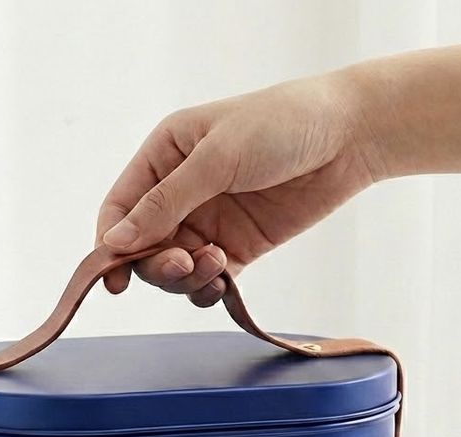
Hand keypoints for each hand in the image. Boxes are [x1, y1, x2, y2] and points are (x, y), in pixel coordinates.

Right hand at [95, 71, 378, 305]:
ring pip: (174, 269)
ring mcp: (209, 222)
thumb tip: (115, 242)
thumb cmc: (282, 124)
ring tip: (215, 265)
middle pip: (144, 247)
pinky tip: (223, 282)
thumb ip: (165, 202)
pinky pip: (208, 281)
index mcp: (164, 156)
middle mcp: (180, 192)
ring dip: (185, 278)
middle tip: (182, 264)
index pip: (120, 208)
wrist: (350, 136)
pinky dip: (208, 289)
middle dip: (156, 264)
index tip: (114, 278)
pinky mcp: (237, 248)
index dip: (110, 245)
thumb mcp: (217, 157)